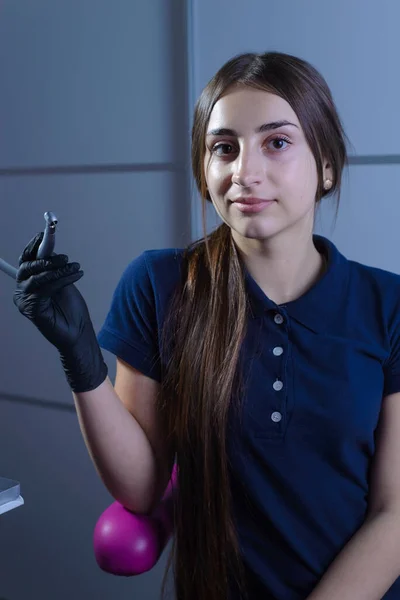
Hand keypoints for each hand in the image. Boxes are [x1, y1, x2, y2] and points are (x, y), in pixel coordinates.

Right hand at [13, 231, 89, 350]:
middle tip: (66, 257)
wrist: (78, 331)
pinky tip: (76, 276)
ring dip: (58, 269)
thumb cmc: (70, 308)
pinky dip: (61, 279)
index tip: (44, 234)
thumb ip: (53, 266)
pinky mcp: (31, 309)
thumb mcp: (62, 281)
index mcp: (27, 283)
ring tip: (75, 267)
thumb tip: (49, 248)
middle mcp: (22, 292)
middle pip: (28, 267)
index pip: (26, 261)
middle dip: (47, 259)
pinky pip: (46, 287)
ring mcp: (25, 301)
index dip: (33, 247)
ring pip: (38, 277)